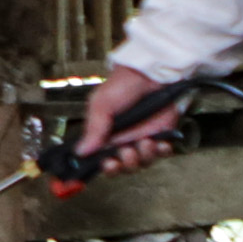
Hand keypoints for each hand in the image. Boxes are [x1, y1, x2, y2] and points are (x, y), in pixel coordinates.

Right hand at [76, 66, 181, 180]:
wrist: (149, 74)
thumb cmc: (122, 85)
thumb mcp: (101, 104)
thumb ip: (94, 129)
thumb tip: (80, 152)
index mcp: (105, 136)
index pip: (102, 161)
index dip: (106, 168)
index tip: (107, 165)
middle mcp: (123, 141)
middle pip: (123, 167)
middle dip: (125, 165)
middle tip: (126, 153)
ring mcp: (142, 140)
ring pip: (142, 163)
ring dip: (143, 156)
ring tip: (144, 141)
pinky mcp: (161, 136)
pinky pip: (161, 154)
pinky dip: (161, 152)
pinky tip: (158, 143)